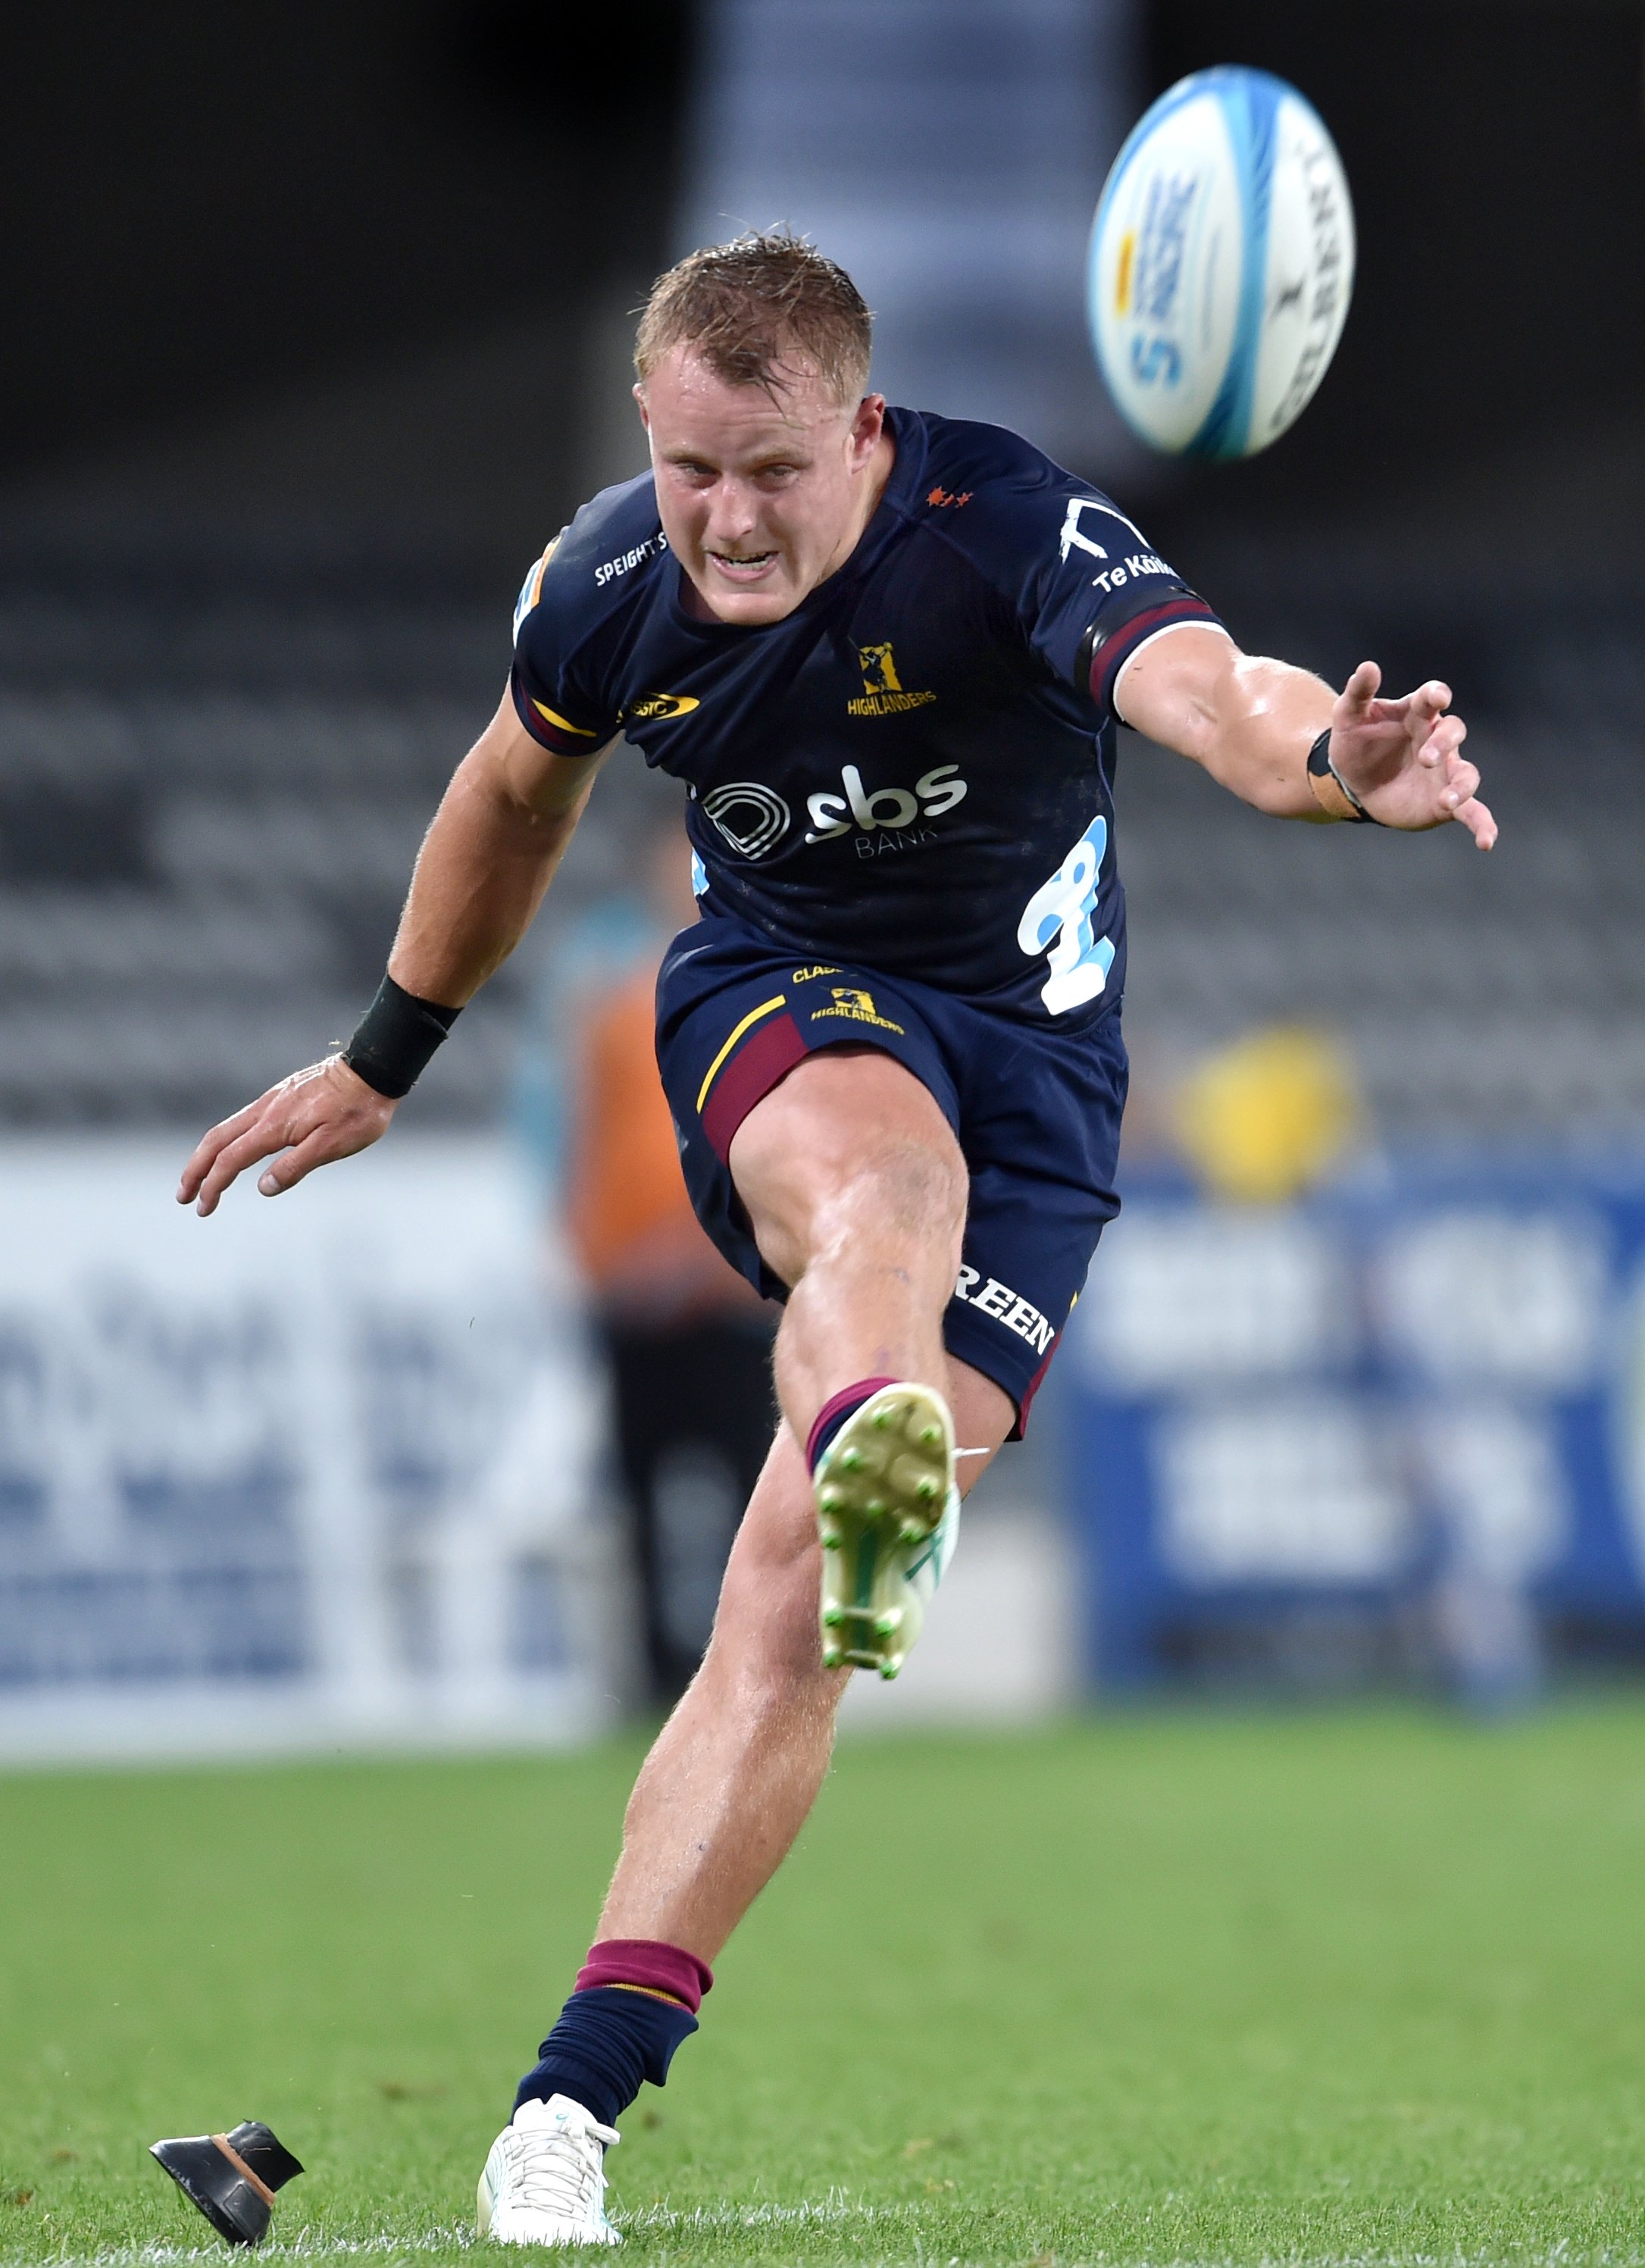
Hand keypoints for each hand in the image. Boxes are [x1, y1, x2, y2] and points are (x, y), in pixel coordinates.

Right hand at [177, 1055, 397, 1217]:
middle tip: (182, 1195)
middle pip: (216, 1140)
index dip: (213, 1185)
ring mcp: (272, 1101)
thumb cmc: (359, 1112)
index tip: (202, 1208)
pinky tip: (232, 1149)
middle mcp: (266, 1110)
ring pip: (227, 1128)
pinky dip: (227, 1139)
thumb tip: (263, 1187)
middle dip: (195, 1169)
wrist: (373, 1070)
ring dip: (208, 1154)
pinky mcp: (282, 1096)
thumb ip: (296, 1166)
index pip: (231, 1159)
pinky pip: (243, 1120)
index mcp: (274, 1125)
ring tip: (198, 1177)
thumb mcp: (333, 1145)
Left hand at [1329, 661, 1496, 847]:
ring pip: (1467, 773)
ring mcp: (1444, 771)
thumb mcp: (1348, 717)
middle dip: (1444, 743)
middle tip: (1425, 759)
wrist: (1351, 783)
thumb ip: (1358, 692)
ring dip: (1462, 785)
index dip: (1437, 695)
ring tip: (1447, 799)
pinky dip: (1482, 824)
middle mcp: (1437, 740)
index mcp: (1416, 714)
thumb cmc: (1355, 743)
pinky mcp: (1445, 801)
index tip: (1438, 698)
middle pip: (1454, 732)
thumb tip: (1368, 666)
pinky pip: (1471, 811)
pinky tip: (1487, 841)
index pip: (1433, 698)